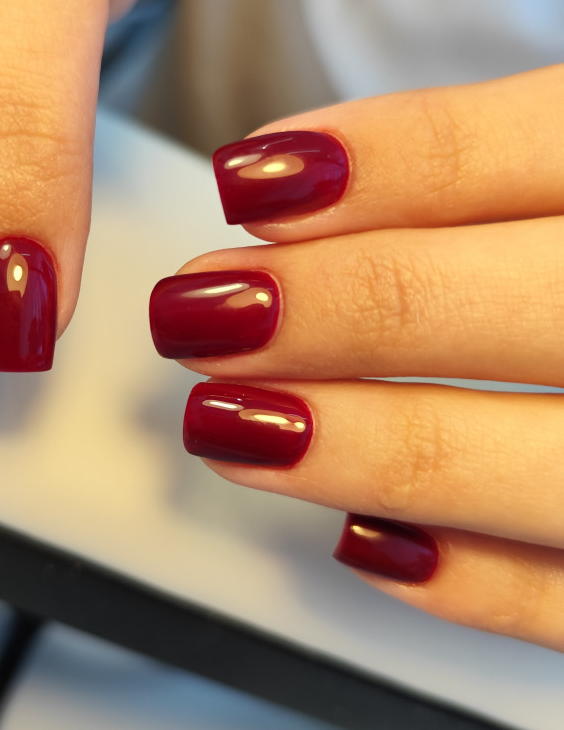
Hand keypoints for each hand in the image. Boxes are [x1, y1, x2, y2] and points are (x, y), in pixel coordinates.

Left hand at [149, 65, 563, 651]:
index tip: (249, 180)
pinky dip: (478, 584)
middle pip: (522, 306)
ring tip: (232, 425)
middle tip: (199, 309)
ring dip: (364, 449)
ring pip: (548, 470)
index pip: (544, 146)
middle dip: (335, 309)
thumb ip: (507, 171)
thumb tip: (307, 181)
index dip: (383, 163)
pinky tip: (369, 547)